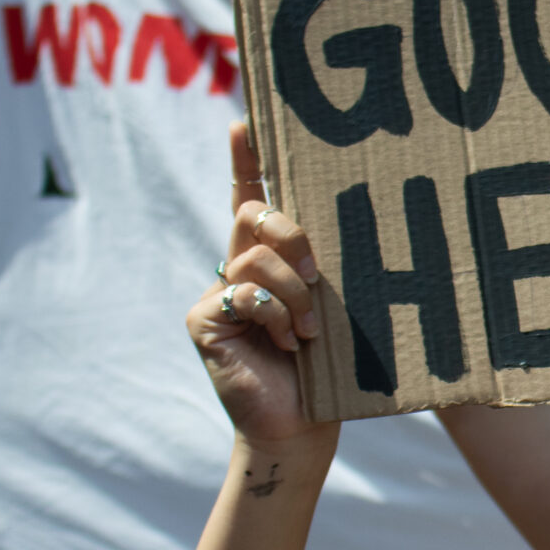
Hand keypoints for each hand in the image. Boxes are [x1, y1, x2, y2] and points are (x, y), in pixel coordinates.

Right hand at [187, 123, 332, 447]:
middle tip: (318, 271)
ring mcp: (217, 294)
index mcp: (269, 259)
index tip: (246, 121)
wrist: (301, 427)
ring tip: (311, 331)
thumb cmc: (328, 371)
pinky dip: (274, 317)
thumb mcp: (336, 310)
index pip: (253, 197)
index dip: (246, 159)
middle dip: (291, 232)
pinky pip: (242, 294)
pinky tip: (289, 344)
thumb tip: (345, 238)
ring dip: (294, 294)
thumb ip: (325, 272)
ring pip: (255, 258)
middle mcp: (238, 268)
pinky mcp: (204, 321)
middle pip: (256, 214)